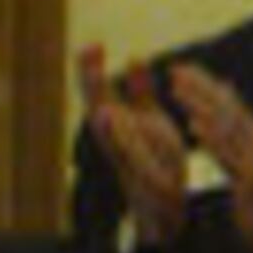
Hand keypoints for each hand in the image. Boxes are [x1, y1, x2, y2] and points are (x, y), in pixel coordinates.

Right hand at [77, 46, 192, 252]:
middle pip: (100, 111)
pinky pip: (138, 166)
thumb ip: (140, 91)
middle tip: (88, 59)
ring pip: (113, 141)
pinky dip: (135, 156)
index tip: (91, 45)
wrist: (164, 207)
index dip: (95, 72)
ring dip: (107, 124)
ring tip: (102, 103)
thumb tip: (134, 58)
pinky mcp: (145, 182)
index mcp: (120, 126)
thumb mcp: (150, 119)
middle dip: (94, 88)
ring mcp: (128, 162)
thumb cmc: (157, 161)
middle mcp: (118, 143)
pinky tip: (136, 148)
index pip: (103, 94)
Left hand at [165, 62, 252, 252]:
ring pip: (224, 125)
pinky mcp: (251, 177)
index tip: (181, 69)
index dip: (205, 84)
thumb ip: (236, 140)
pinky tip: (193, 127)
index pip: (228, 103)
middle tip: (174, 69)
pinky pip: (227, 155)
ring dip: (199, 105)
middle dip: (199, 87)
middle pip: (226, 107)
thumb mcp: (248, 163)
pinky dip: (210, 138)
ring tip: (176, 89)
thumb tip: (225, 126)